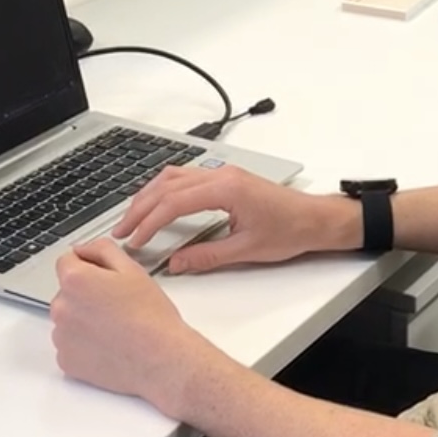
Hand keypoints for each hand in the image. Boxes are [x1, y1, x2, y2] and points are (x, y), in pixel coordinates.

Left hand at [51, 238, 224, 412]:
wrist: (161, 360)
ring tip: (114, 327)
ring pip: (68, 319)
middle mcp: (61, 308)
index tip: (105, 279)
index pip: (67, 262)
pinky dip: (83, 345)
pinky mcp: (66, 362)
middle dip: (86, 294)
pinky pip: (70, 346)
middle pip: (67, 292)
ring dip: (84, 320)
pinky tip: (108, 345)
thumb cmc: (151, 317)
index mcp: (75, 280)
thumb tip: (83, 249)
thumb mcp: (131, 268)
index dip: (89, 266)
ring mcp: (61, 337)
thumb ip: (102, 249)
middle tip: (116, 305)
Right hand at [111, 165, 355, 273]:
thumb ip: (206, 256)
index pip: (173, 202)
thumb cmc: (290, 230)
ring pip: (173, 177)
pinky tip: (156, 204)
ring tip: (132, 219)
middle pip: (166, 185)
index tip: (135, 240)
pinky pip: (185, 178)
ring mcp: (222, 174)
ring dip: (149, 196)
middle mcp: (221, 175)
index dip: (149, 222)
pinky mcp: (225, 179)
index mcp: (225, 188)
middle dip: (140, 208)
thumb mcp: (246, 250)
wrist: (315, 219)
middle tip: (122, 231)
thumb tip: (175, 263)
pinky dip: (164, 191)